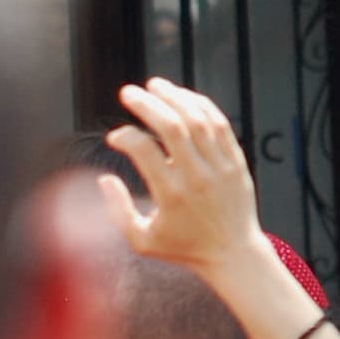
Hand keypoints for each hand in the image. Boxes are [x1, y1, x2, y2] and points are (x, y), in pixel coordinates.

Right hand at [100, 78, 261, 279]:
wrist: (232, 253)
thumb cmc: (183, 248)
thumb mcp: (143, 240)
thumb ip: (118, 210)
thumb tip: (103, 178)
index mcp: (171, 195)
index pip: (144, 151)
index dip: (125, 137)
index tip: (114, 137)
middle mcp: (196, 177)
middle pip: (172, 126)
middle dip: (146, 104)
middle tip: (127, 92)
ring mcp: (219, 166)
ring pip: (197, 119)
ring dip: (174, 97)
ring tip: (155, 85)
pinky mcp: (236, 160)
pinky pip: (219, 123)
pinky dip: (200, 105)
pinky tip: (183, 97)